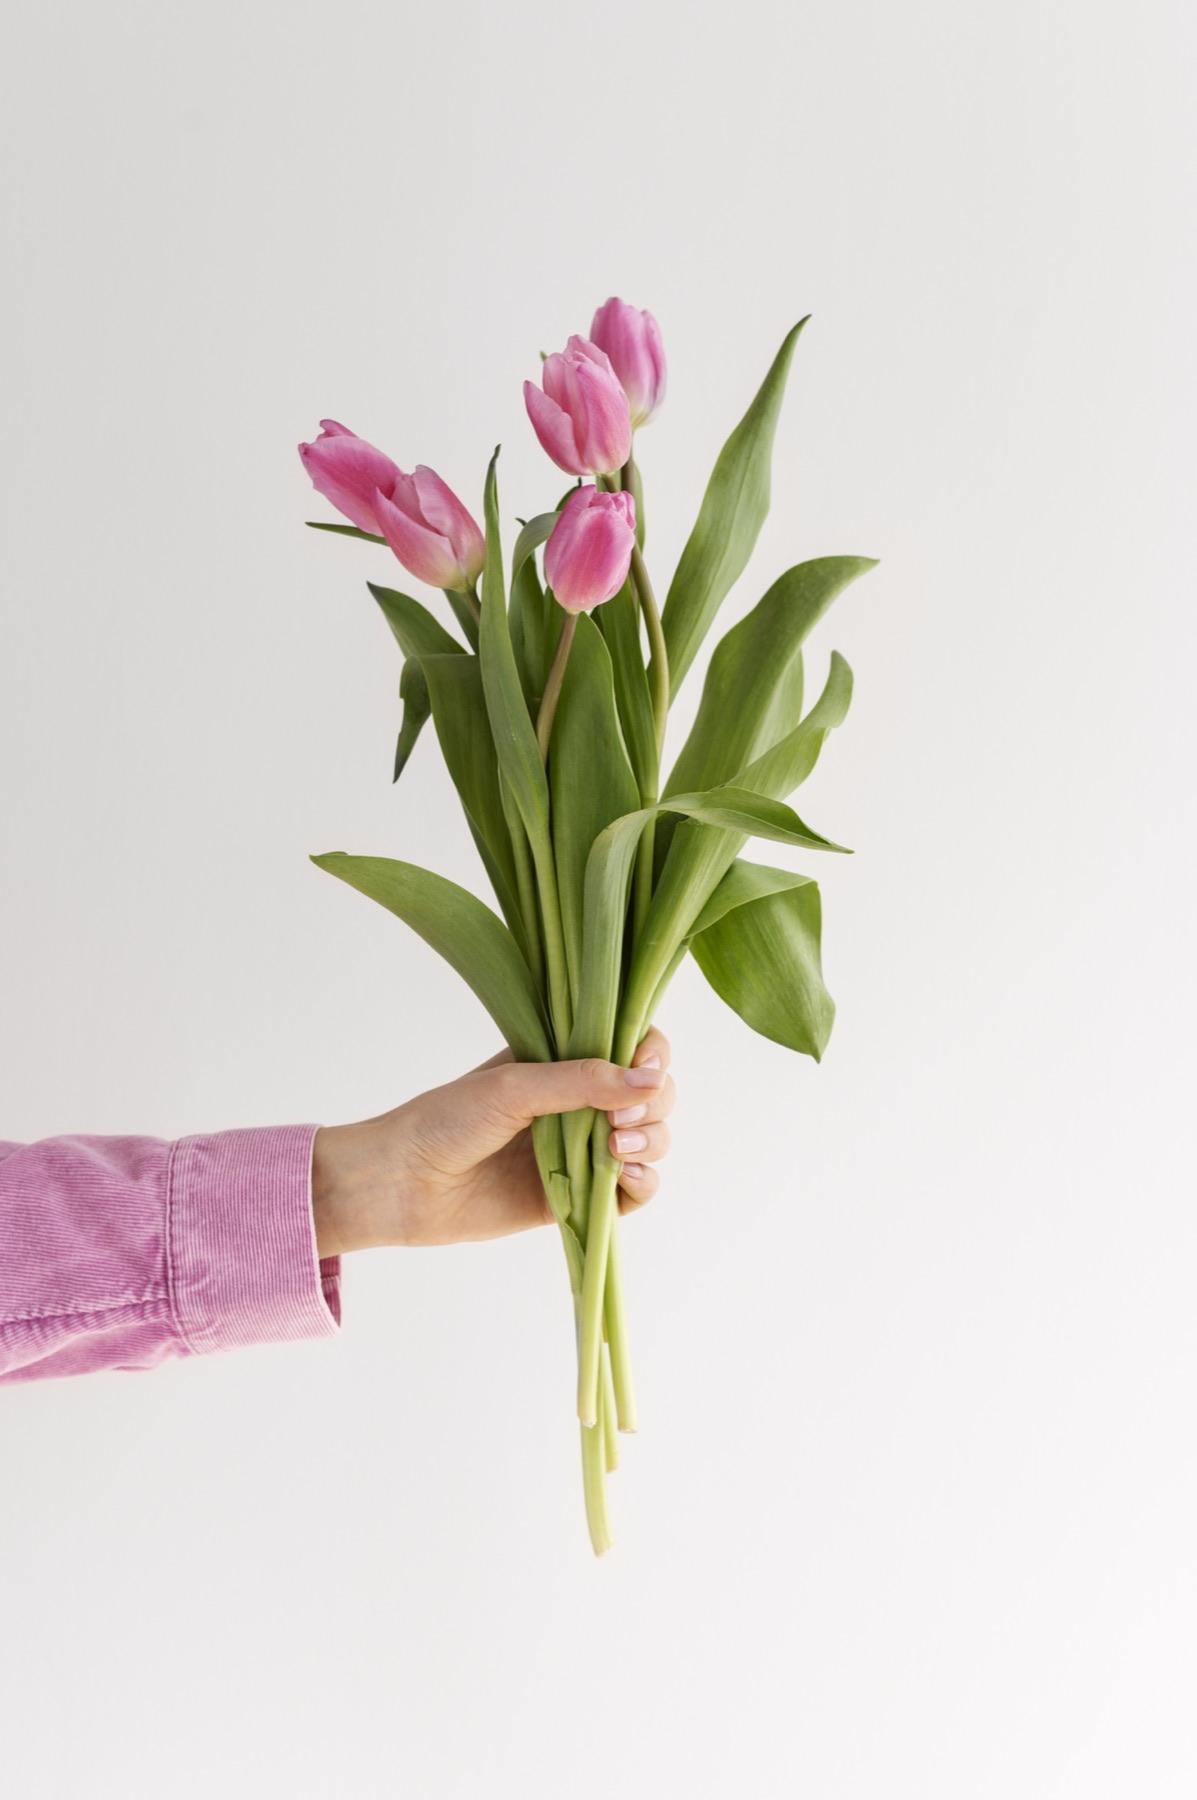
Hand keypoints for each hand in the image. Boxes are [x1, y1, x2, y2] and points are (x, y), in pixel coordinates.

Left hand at [311, 1028, 674, 1253]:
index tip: (646, 1068)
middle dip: (654, 1102)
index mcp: (565, 1059)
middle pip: (652, 1094)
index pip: (632, 1046)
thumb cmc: (446, 1120)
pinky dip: (643, 1182)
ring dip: (652, 1141)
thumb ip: (582, 1081)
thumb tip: (649, 1081)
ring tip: (617, 1147)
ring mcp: (582, 1150)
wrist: (405, 1184)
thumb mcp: (514, 1086)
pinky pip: (633, 1192)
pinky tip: (624, 1175)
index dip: (651, 1054)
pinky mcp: (579, 1197)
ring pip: (651, 1140)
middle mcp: (581, 1102)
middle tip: (623, 1117)